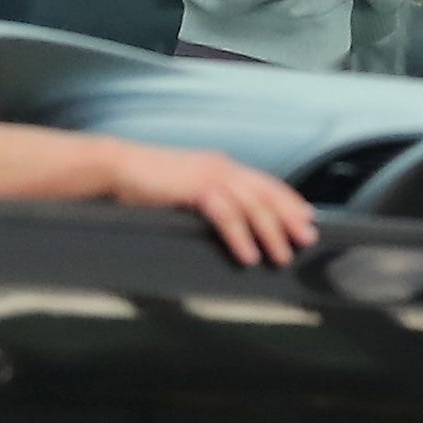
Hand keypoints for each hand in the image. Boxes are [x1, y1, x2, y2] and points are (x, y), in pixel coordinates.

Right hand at [105, 144, 317, 266]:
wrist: (115, 167)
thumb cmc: (148, 181)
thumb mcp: (188, 185)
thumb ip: (211, 196)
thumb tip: (231, 216)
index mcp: (222, 166)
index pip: (265, 184)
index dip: (289, 201)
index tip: (308, 218)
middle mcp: (222, 168)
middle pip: (266, 195)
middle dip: (290, 218)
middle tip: (307, 240)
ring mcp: (209, 176)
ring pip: (251, 206)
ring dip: (270, 233)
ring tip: (281, 256)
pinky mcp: (194, 188)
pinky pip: (225, 215)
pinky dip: (240, 236)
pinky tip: (248, 255)